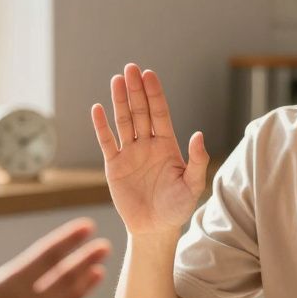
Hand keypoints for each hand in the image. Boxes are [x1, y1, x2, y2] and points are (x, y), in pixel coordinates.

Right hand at [91, 63, 208, 234]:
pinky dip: (101, 126)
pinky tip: (98, 108)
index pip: (160, 113)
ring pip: (124, 122)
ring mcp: (130, 154)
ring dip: (119, 101)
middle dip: (136, 90)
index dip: (154, 94)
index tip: (149, 74)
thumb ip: (197, 160)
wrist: (154, 229)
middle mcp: (148, 145)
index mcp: (167, 145)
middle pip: (140, 112)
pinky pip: (107, 142)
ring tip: (116, 80)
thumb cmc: (177, 208)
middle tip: (131, 68)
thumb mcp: (192, 185)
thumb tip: (198, 134)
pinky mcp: (114, 166)